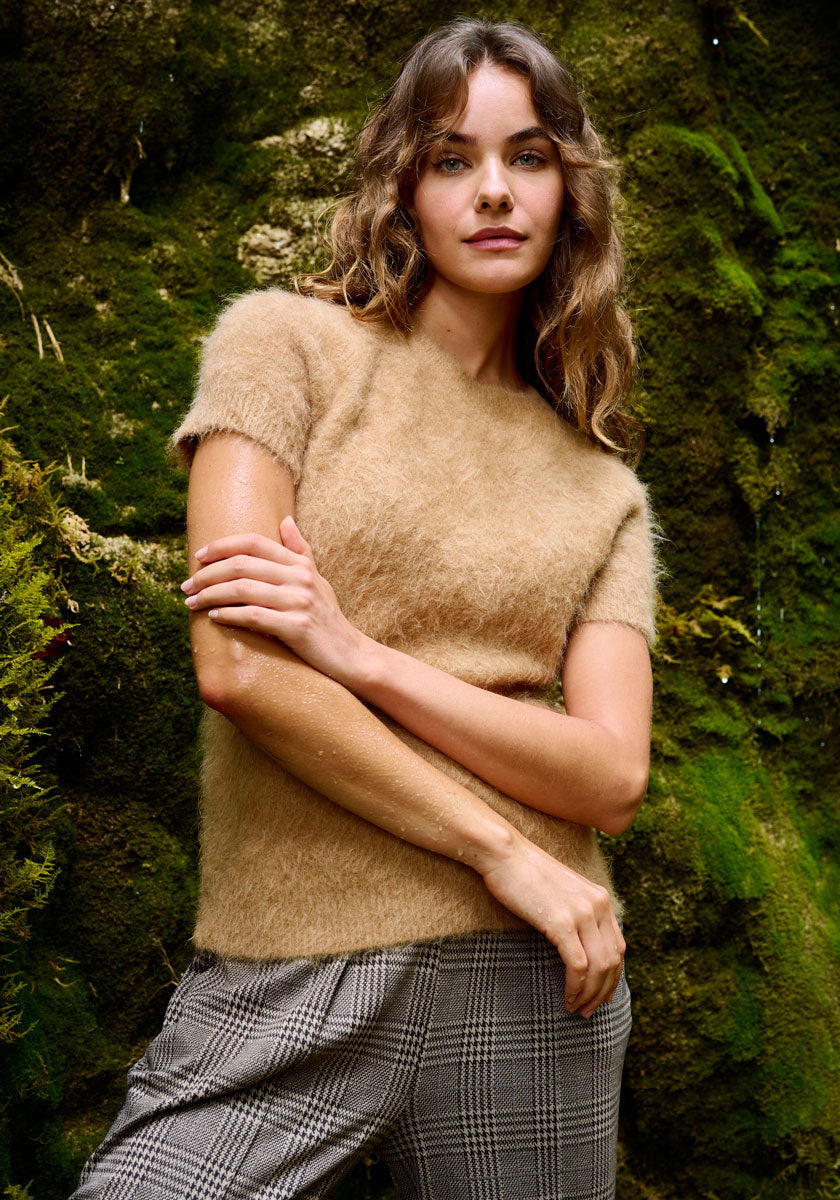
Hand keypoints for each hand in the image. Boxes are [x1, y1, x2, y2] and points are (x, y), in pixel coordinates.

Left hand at [180, 516, 372, 688]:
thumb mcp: (317, 579)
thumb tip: (285, 520)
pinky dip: (229, 615)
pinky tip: (215, 617)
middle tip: (187, 586)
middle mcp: (300, 578)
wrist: (350, 654)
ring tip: (192, 603)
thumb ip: (299, 550)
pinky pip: (253, 616)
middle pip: (242, 564)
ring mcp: (299, 602)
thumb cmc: (327, 618)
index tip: (198, 556)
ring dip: (210, 595)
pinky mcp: (296, 628)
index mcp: (300, 564)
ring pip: (242, 589)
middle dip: (207, 574)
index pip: (253, 543)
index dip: (221, 546)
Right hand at [480, 833, 625, 1018]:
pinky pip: (578, 966)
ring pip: (599, 967)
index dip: (612, 977)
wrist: (504, 853)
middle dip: (603, 992)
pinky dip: (575, 987)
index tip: (600, 995)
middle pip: (613, 961)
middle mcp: (597, 905)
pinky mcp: (561, 922)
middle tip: (588, 1011)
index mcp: (600, 898)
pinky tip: (566, 998)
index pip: (618, 947)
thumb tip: (578, 946)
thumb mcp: (561, 893)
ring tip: (577, 1009)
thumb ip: (575, 914)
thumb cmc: (524, 874)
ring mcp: (581, 913)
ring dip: (590, 995)